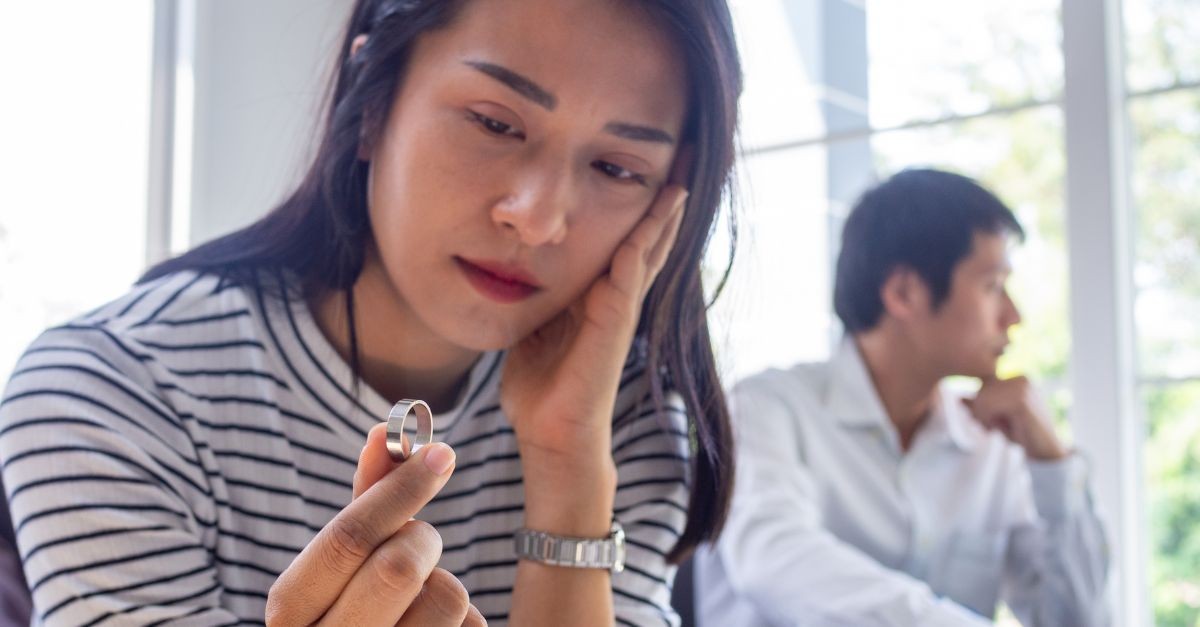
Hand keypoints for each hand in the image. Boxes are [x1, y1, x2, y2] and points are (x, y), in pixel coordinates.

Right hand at [266, 424, 485, 625]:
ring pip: (447, 597)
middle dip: (423, 542)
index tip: (440, 454)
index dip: (399, 490)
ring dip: (446, 584)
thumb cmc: (356, 604)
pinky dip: (464, 619)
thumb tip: (384, 433)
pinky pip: (472, 625)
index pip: (347, 538)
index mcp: (290, 607)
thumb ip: (367, 496)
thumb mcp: (348, 557)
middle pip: (398, 567)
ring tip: (420, 600)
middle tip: (422, 544)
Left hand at [500, 172, 688, 471]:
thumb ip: (533, 298)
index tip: (645, 167)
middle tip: (687, 153)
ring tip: (688, 168)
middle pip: (647, 236)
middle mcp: (614, 296)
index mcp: (593, 296)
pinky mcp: (617, 317)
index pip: (621, 241)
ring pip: (650, 245)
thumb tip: (511, 271)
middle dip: (663, 197)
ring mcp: (621, 306)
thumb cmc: (539, 389)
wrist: (552, 433)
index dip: (636, 207)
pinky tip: (662, 204)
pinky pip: (634, 266)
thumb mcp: (530, 328)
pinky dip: (648, 234)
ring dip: (667, 207)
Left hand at [962, 375, 1067, 460]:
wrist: (1045, 454)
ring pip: (982, 397)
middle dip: (982, 412)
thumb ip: (980, 405)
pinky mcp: (1021, 398)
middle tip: (1000, 427)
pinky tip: (1006, 428)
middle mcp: (1021, 376)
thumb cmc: (1020, 436)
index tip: (996, 421)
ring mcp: (1023, 385)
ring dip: (985, 418)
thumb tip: (958, 397)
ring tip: (1003, 428)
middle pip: (980, 389)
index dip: (982, 406)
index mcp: (1017, 377)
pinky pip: (988, 405)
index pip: (982, 384)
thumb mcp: (995, 418)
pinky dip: (990, 420)